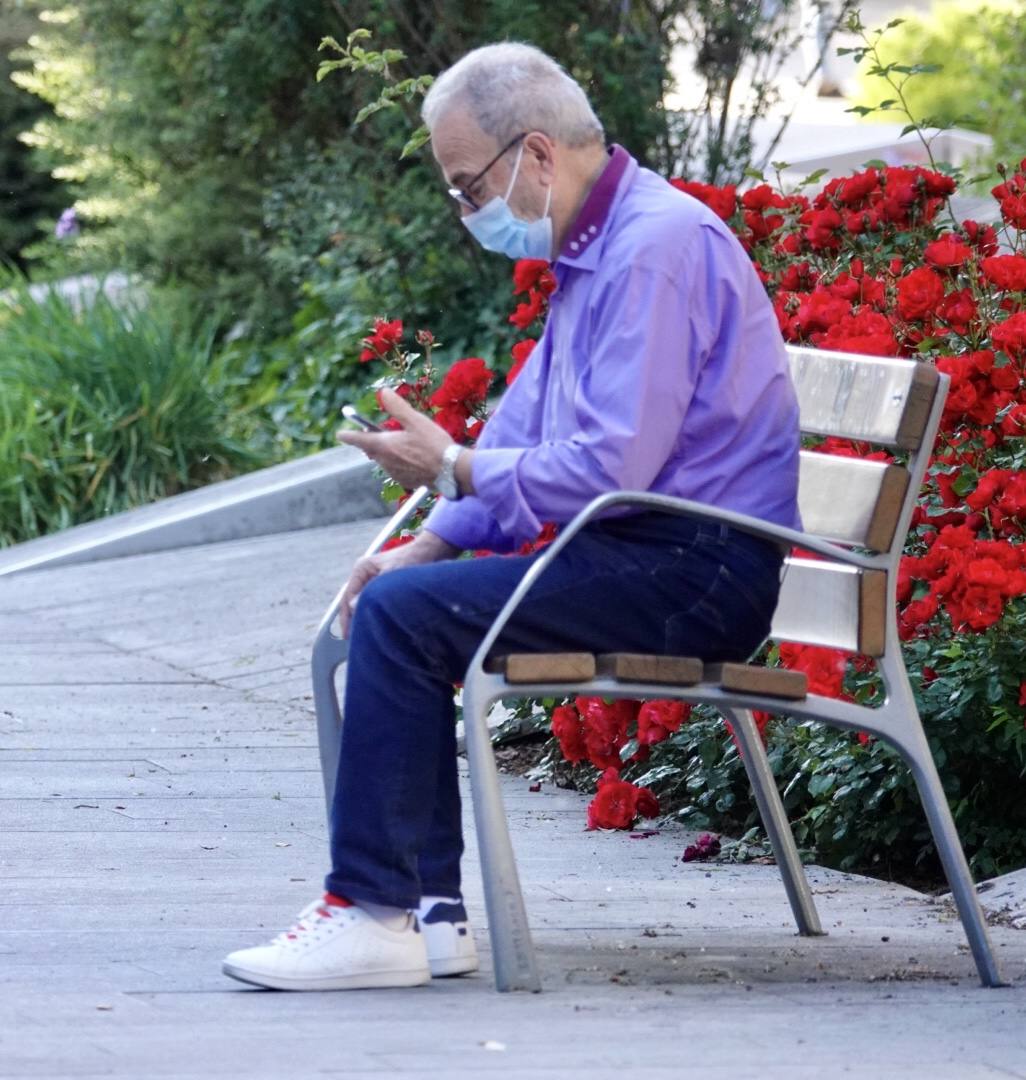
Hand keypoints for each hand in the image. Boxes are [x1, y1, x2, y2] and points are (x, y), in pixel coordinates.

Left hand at [336, 387, 451, 490]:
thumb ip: (397, 407)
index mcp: (384, 445)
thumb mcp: (416, 420)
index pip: (359, 440)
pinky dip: (399, 462)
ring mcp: (395, 473)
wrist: (452, 471)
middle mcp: (386, 461)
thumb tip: (383, 392)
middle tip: (380, 432)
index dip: (348, 436)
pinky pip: (396, 469)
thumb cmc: (434, 444)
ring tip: (405, 444)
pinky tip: (415, 457)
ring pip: (384, 460)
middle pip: (371, 450)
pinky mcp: (405, 481)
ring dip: (388, 452)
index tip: (340, 434)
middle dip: (372, 441)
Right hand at [338, 529, 457, 637]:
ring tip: (364, 634)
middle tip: (353, 638)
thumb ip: (372, 590)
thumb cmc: (412, 559)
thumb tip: (353, 607)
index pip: (347, 596)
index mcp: (362, 569)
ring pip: (364, 602)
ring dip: (363, 616)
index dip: (346, 617)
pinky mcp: (385, 584)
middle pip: (353, 600)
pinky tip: (377, 624)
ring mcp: (375, 579)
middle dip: (352, 619)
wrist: (432, 551)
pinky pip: (375, 602)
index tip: (348, 634)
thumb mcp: (392, 575)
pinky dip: (374, 612)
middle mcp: (366, 574)